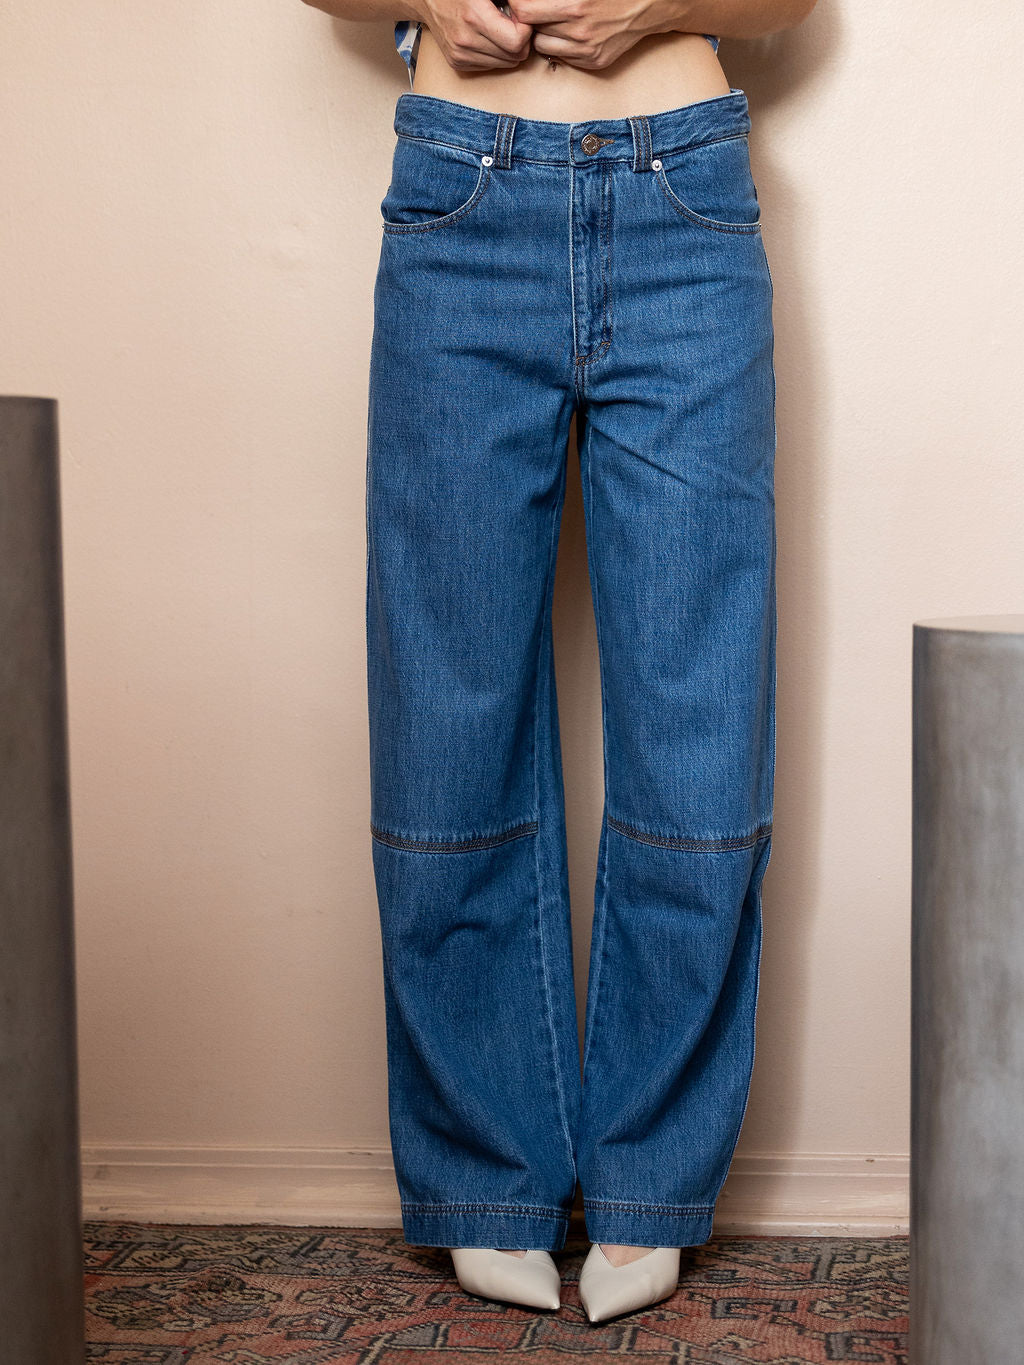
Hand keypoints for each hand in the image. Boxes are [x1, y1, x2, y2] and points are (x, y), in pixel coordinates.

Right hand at [419, 0, 533, 69]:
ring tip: (500, 30)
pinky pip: (490, 66)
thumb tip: (527, 15)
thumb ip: (510, 1)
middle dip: (521, 41)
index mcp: (474, 17)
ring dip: (509, 49)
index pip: (516, 42)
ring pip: (505, 64)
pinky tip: (488, 38)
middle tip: (513, 24)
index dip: (525, 30)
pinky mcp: (458, 63)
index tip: (520, 18)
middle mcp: (466, 41)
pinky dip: (495, 54)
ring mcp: (460, 55)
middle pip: (514, 56)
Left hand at [509, 0, 680, 69]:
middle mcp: (579, 30)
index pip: (524, 11)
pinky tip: (570, 33)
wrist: (649, 6)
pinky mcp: (593, 62)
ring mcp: (586, 50)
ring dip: (543, 34)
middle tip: (535, 11)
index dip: (518, 5)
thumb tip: (522, 0)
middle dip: (529, 20)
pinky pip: (560, 57)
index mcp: (575, 4)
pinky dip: (560, 45)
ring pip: (542, 46)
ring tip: (554, 21)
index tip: (519, 1)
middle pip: (531, 30)